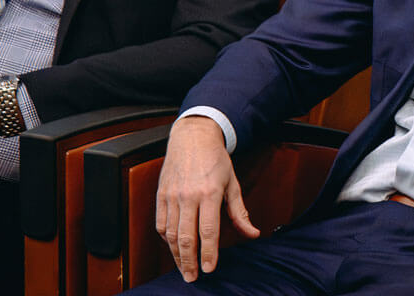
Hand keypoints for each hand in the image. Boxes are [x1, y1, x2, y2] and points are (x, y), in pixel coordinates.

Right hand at [155, 116, 259, 281]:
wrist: (193, 137)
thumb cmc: (215, 159)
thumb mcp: (233, 183)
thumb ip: (240, 212)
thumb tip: (253, 233)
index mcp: (209, 193)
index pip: (208, 231)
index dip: (209, 253)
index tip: (210, 269)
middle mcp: (188, 195)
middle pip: (186, 236)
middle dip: (189, 261)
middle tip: (193, 277)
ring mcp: (172, 195)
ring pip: (171, 233)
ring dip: (176, 254)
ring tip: (183, 268)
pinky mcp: (160, 194)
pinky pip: (160, 223)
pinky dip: (166, 239)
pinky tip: (173, 247)